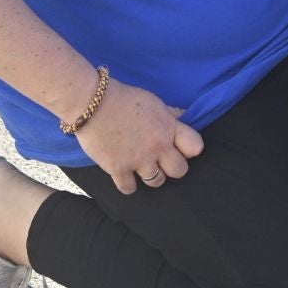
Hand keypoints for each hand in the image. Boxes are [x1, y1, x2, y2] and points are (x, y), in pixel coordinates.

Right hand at [74, 79, 204, 194]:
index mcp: (168, 127)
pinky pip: (130, 189)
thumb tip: (185, 116)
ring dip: (152, 176)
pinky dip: (128, 184)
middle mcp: (158, 146)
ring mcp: (138, 160)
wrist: (92, 103)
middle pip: (180, 170)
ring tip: (144, 168)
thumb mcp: (154, 101)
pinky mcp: (118, 169)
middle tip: (163, 161)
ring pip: (157, 182)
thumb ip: (171, 114)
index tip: (181, 147)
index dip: (190, 149)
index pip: (196, 147)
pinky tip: (126, 176)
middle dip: (173, 167)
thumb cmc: (124, 98)